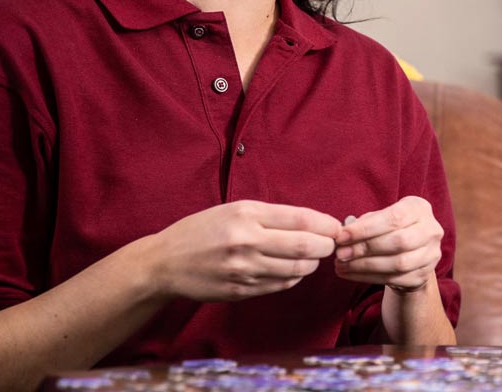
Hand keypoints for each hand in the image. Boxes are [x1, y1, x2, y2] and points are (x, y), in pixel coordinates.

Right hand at [146, 200, 339, 301]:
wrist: (165, 263)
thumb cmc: (202, 230)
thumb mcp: (234, 210)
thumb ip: (271, 216)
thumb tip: (312, 223)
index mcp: (246, 214)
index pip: (301, 219)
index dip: (326, 224)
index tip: (336, 226)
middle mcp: (246, 240)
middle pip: (304, 246)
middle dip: (325, 246)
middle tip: (331, 244)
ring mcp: (243, 269)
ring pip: (296, 270)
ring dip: (311, 264)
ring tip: (312, 257)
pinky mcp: (240, 291)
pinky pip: (279, 286)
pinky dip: (293, 278)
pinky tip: (293, 271)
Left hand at [334, 196, 443, 292]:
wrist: (411, 252)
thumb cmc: (390, 229)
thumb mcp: (381, 218)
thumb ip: (365, 223)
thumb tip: (343, 235)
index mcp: (419, 208)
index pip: (394, 218)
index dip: (366, 228)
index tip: (342, 236)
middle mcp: (431, 230)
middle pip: (399, 242)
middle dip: (365, 248)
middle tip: (340, 253)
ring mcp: (430, 255)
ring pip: (398, 263)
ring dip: (364, 266)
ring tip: (341, 265)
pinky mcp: (423, 275)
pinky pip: (394, 279)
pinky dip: (368, 277)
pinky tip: (351, 274)